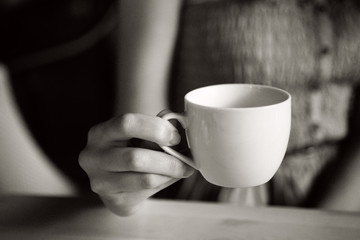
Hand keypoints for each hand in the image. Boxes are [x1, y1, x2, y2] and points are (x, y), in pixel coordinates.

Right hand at [79, 113, 194, 215]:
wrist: (116, 185)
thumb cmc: (130, 151)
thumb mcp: (138, 135)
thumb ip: (154, 127)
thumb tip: (176, 121)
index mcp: (100, 133)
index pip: (127, 124)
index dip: (155, 128)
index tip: (175, 137)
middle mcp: (93, 157)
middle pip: (135, 158)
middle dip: (167, 160)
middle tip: (185, 161)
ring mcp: (100, 181)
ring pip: (144, 179)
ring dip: (169, 174)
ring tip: (181, 170)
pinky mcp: (112, 199)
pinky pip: (146, 192)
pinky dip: (164, 183)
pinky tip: (168, 177)